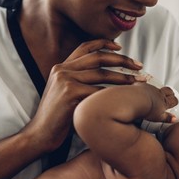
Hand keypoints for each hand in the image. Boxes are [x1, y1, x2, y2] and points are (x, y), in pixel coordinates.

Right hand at [22, 39, 145, 151]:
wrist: (39, 135)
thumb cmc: (57, 119)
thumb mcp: (64, 94)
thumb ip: (78, 82)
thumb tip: (104, 77)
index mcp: (61, 67)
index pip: (85, 47)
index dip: (104, 43)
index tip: (120, 48)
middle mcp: (62, 70)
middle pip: (98, 57)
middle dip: (122, 60)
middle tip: (139, 66)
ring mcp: (65, 80)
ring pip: (102, 74)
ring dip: (124, 77)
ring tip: (139, 82)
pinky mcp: (69, 93)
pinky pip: (98, 91)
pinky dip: (113, 95)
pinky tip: (124, 98)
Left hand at [144, 85, 178, 122]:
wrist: (136, 100)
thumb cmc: (147, 109)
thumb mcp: (159, 117)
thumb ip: (167, 118)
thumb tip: (174, 119)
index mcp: (164, 102)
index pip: (173, 100)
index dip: (175, 101)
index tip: (175, 102)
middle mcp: (159, 93)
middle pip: (168, 91)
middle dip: (170, 92)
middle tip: (170, 94)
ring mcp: (151, 88)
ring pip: (157, 88)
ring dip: (158, 90)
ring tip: (156, 93)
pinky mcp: (142, 85)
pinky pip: (146, 84)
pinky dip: (146, 87)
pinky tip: (143, 89)